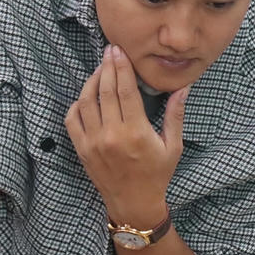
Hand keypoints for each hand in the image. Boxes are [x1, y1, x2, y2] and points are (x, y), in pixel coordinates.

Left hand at [65, 45, 188, 227]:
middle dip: (106, 67)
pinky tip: (87, 96)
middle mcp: (111, 135)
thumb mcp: (173, 146)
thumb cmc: (157, 175)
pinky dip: (77, 103)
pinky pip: (72, 119)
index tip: (119, 51)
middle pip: (104, 90)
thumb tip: (182, 88)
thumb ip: (175, 115)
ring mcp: (93, 142)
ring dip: (91, 81)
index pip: (124, 90)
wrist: (134, 204)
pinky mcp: (82, 149)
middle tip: (109, 51)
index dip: (121, 67)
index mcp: (135, 132)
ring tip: (99, 70)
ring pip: (86, 101)